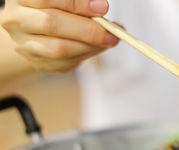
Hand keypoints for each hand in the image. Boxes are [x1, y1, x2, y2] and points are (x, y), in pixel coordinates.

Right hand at [0, 0, 118, 72]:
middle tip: (111, 32)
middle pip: (51, 25)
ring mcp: (24, 45)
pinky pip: (65, 63)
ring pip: (59, 50)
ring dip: (90, 46)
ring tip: (108, 40)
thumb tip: (102, 8)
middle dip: (87, 29)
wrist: (36, 28)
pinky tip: (97, 47)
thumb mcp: (65, 1)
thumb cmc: (56, 7)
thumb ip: (80, 2)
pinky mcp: (37, 62)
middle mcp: (16, 20)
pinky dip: (87, 55)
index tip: (103, 8)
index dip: (77, 4)